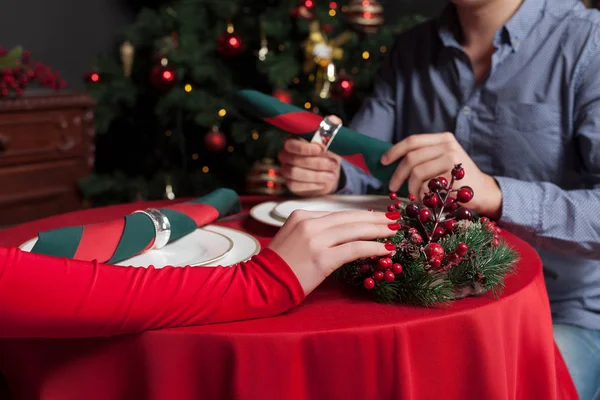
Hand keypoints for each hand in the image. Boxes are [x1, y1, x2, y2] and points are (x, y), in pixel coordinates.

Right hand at [268, 210, 397, 294]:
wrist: (262, 283)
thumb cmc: (279, 264)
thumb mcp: (293, 237)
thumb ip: (314, 230)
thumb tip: (343, 232)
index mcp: (302, 215)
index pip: (338, 213)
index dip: (360, 215)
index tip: (376, 216)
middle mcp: (309, 224)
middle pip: (350, 218)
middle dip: (375, 218)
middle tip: (393, 218)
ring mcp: (316, 240)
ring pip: (355, 230)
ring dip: (379, 230)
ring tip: (394, 231)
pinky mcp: (322, 259)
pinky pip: (354, 249)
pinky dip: (373, 247)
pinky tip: (385, 248)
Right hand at [277, 115, 342, 196]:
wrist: (329, 172)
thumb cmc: (328, 152)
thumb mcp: (332, 139)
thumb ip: (332, 128)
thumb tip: (333, 120)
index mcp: (293, 141)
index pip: (291, 144)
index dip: (304, 147)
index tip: (320, 148)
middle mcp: (286, 155)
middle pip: (294, 160)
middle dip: (316, 163)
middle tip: (333, 164)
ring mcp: (286, 170)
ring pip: (295, 173)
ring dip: (316, 175)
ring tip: (332, 175)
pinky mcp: (291, 184)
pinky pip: (296, 186)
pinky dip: (312, 185)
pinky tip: (323, 182)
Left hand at [380, 132, 501, 217]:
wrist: (483, 192)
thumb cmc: (456, 180)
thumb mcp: (441, 161)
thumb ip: (422, 158)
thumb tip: (390, 162)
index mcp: (442, 139)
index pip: (412, 141)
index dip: (394, 151)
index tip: (383, 162)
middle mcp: (447, 145)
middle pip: (411, 157)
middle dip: (397, 174)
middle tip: (392, 187)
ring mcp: (451, 158)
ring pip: (417, 172)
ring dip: (410, 187)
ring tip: (413, 195)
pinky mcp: (453, 174)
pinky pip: (426, 185)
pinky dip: (421, 194)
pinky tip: (427, 198)